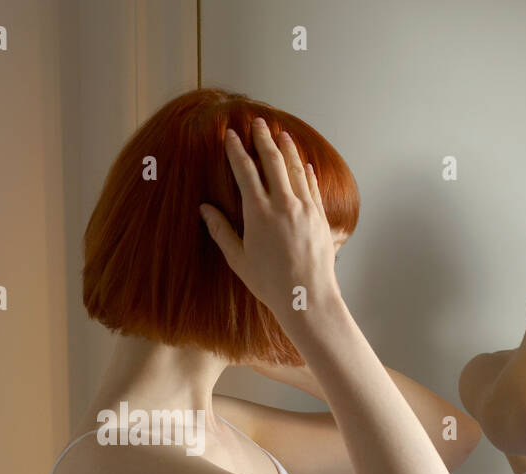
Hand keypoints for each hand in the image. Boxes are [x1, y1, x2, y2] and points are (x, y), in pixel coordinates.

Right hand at [199, 118, 340, 324]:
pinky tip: (304, 163)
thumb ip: (221, 231)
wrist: (307, 297)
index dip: (237, 151)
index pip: (245, 172)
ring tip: (281, 134)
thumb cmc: (269, 283)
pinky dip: (307, 172)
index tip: (231, 136)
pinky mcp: (320, 216)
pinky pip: (312, 186)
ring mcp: (305, 208)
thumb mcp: (239, 259)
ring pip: (295, 169)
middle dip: (263, 139)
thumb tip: (205, 209)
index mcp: (258, 214)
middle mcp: (283, 205)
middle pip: (272, 161)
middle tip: (258, 123)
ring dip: (287, 149)